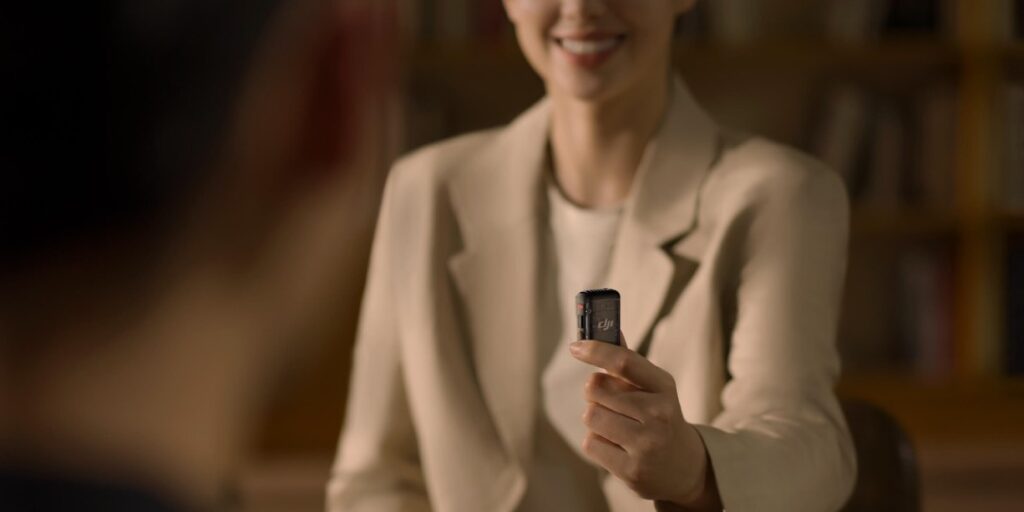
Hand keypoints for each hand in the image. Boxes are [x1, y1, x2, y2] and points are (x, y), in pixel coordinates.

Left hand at [569, 335, 719, 508]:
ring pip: (590, 416)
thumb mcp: (654, 387)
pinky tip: (617, 446)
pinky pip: (590, 444)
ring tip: (615, 426)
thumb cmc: (660, 417)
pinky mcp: (632, 470)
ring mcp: (646, 444)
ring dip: (595, 419)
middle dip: (595, 393)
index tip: (575, 346)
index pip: (624, 361)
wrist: (685, 467)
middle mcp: (659, 413)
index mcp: (664, 386)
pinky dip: (597, 443)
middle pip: (596, 388)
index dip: (596, 350)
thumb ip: (628, 362)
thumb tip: (606, 329)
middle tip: (609, 401)